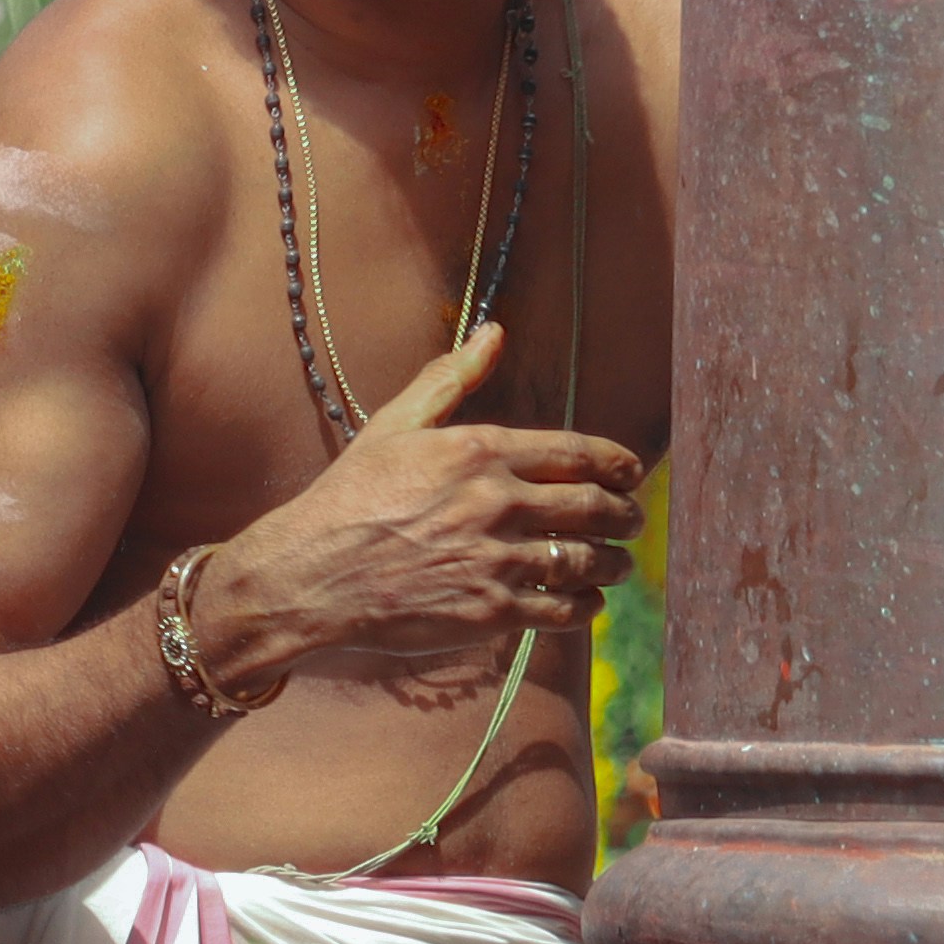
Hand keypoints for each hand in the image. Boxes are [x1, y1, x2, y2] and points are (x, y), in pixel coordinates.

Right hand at [199, 324, 638, 675]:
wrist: (310, 575)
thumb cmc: (350, 497)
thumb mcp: (396, 425)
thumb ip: (451, 378)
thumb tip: (492, 332)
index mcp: (480, 451)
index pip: (579, 453)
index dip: (619, 465)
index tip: (632, 474)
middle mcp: (496, 503)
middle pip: (594, 507)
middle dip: (626, 515)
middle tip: (633, 521)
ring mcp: (495, 559)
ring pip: (585, 560)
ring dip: (614, 564)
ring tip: (618, 565)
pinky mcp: (490, 611)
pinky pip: (561, 609)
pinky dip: (585, 607)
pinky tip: (586, 604)